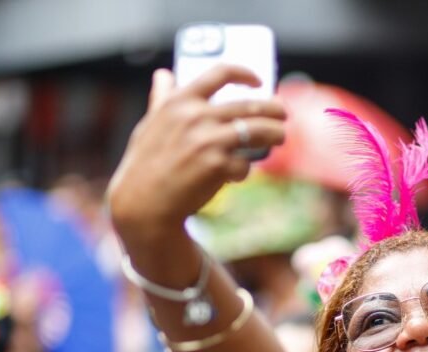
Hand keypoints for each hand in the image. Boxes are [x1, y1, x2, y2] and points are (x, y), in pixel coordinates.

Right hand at [108, 65, 286, 251]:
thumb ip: (161, 98)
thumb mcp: (149, 123)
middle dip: (273, 109)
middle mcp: (196, 116)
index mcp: (180, 101)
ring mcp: (208, 141)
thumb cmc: (145, 164)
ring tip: (280, 137)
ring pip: (256, 131)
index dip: (245, 74)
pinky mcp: (217, 166)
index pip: (220, 73)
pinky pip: (244, 164)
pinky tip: (236, 175)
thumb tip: (164, 74)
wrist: (144, 203)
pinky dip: (243, 170)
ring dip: (275, 133)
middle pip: (249, 105)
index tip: (258, 81)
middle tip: (283, 114)